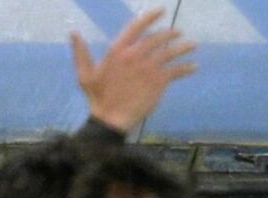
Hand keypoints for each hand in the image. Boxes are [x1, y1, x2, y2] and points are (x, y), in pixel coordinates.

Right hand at [71, 7, 196, 132]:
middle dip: (170, 34)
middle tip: (178, 32)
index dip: (150, 17)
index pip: (136, 26)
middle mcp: (134, 55)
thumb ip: (81, 52)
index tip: (162, 10)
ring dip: (183, 47)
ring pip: (169, 53)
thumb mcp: (84, 73)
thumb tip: (73, 33)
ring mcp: (148, 68)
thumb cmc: (97, 96)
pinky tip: (194, 66)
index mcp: (117, 49)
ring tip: (192, 45)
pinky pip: (176, 71)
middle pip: (157, 38)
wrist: (112, 117)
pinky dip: (187, 68)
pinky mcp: (158, 82)